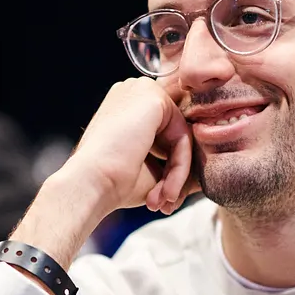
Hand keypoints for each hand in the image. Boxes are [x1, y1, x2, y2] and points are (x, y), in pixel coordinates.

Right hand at [63, 78, 197, 216]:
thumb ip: (176, 161)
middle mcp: (134, 92)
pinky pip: (183, 137)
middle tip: (164, 203)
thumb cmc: (113, 182)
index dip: (168, 168)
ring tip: (162, 201)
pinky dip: (180, 168)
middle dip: (174, 174)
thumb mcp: (151, 170)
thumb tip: (204, 170)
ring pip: (182, 137)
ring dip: (177, 176)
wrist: (91, 184)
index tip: (162, 199)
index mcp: (128, 105)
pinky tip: (167, 190)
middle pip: (176, 133)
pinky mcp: (154, 99)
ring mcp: (143, 91)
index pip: (166, 133)